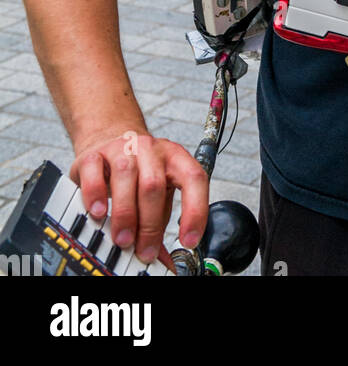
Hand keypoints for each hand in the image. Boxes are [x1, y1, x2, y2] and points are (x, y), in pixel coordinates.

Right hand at [71, 129, 209, 267]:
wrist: (109, 141)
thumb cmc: (138, 172)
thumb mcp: (158, 195)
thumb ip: (162, 225)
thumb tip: (166, 264)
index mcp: (175, 158)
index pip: (194, 179)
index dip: (195, 210)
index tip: (189, 240)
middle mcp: (151, 150)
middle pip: (154, 185)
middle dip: (150, 224)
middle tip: (144, 250)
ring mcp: (122, 148)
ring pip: (126, 176)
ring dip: (125, 214)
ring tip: (124, 239)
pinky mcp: (95, 155)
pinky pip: (95, 172)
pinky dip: (96, 195)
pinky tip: (99, 212)